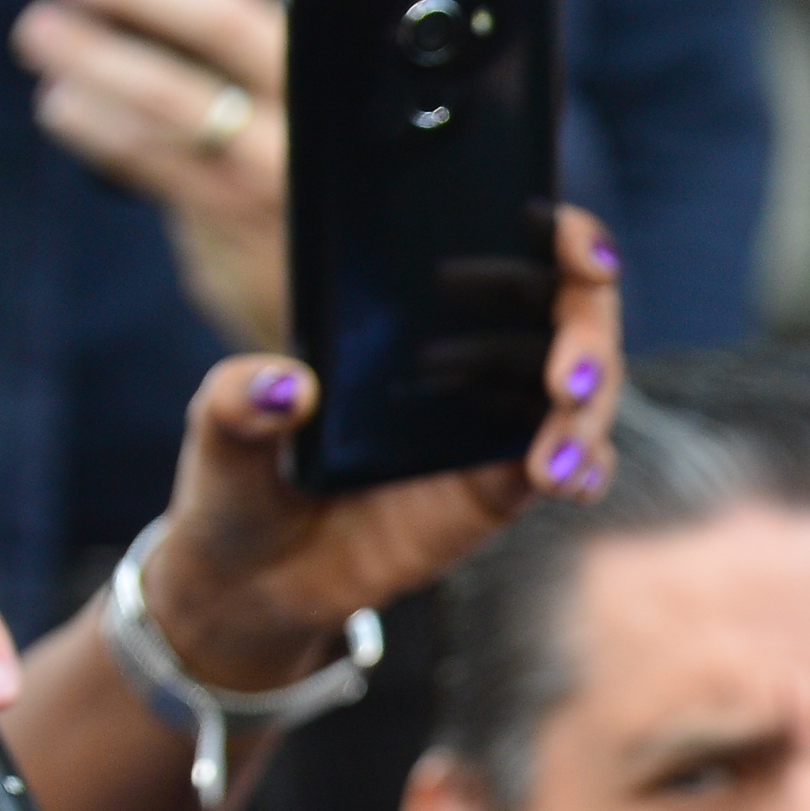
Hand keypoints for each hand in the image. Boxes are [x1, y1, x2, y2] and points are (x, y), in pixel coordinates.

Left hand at [14, 0, 363, 350]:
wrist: (385, 349)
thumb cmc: (358, 228)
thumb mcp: (352, 148)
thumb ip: (294, 82)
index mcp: (376, 82)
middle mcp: (337, 125)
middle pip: (229, 23)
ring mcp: (285, 180)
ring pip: (168, 91)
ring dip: (89, 54)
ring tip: (43, 34)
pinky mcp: (234, 231)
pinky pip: (142, 156)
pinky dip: (90, 121)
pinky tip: (65, 104)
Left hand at [138, 206, 623, 693]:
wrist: (263, 573)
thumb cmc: (245, 479)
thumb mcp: (220, 429)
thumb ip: (238, 401)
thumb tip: (287, 386)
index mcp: (412, 304)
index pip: (511, 245)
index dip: (563, 237)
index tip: (576, 252)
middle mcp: (470, 348)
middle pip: (573, 317)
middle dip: (589, 338)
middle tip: (565, 381)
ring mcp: (494, 417)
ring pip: (585, 393)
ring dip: (587, 419)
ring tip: (550, 466)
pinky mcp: (505, 483)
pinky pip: (574, 463)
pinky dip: (585, 468)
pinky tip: (567, 485)